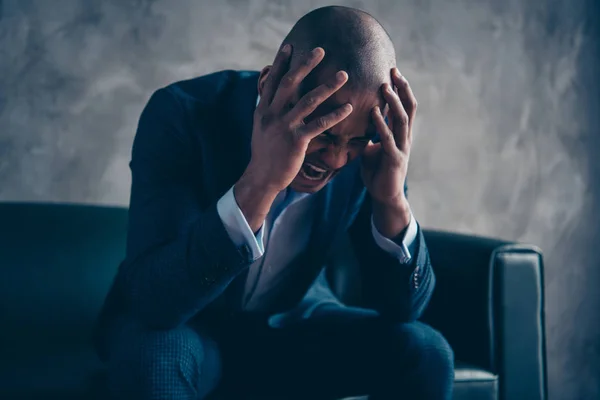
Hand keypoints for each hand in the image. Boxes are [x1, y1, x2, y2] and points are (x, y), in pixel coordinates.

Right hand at [242, 44, 352, 192]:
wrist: (262, 177)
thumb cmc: (265, 152)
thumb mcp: (261, 127)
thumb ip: (268, 109)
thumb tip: (272, 93)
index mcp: (263, 110)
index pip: (272, 81)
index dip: (281, 62)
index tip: (291, 46)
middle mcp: (272, 115)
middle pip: (289, 84)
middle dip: (305, 65)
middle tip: (321, 50)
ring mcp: (284, 127)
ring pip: (308, 101)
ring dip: (328, 86)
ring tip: (344, 75)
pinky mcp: (296, 141)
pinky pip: (319, 124)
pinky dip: (335, 115)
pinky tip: (348, 107)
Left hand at [361, 68, 416, 236]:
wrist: (384, 196)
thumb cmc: (378, 171)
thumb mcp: (373, 147)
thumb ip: (370, 132)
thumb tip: (357, 118)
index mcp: (401, 133)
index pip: (406, 105)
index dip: (401, 88)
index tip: (393, 70)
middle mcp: (405, 137)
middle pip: (409, 107)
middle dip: (402, 88)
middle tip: (393, 70)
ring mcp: (401, 148)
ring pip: (401, 120)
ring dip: (393, 102)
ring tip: (384, 87)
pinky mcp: (394, 160)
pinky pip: (388, 139)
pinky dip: (381, 124)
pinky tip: (373, 113)